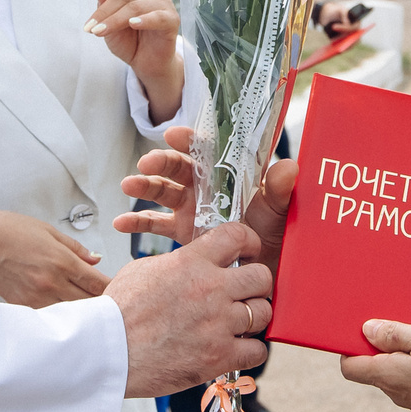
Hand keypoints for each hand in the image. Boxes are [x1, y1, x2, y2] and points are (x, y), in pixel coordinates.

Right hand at [0, 208, 108, 306]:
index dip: (116, 288)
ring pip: (72, 314)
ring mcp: (36, 298)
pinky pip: (51, 315)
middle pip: (90, 303)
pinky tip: (69, 313)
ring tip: (95, 311)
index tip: (124, 289)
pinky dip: (63, 315)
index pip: (99, 283)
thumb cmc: (11, 231)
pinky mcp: (23, 306)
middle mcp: (51, 283)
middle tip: (116, 304)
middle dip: (105, 304)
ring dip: (85, 313)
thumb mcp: (49, 232)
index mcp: (61, 262)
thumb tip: (96, 260)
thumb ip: (76, 249)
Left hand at [84, 0, 183, 110]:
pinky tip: (133, 23)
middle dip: (104, 13)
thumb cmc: (129, 41)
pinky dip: (144, 20)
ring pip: (135, 7)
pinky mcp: (172, 19)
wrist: (147, 64)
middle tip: (90, 28)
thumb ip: (105, 9)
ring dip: (115, 20)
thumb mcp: (110, 26)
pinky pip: (157, 17)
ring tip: (100, 32)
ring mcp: (163, 3)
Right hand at [105, 222, 273, 398]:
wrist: (105, 350)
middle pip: (262, 276)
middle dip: (257, 284)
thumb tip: (192, 262)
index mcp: (191, 262)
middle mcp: (210, 289)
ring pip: (263, 313)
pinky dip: (251, 351)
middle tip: (246, 292)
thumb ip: (177, 263)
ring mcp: (218, 323)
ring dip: (253, 318)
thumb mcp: (143, 270)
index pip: (237, 235)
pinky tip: (237, 349)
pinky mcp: (219, 356)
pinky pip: (258, 351)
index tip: (248, 252)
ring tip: (238, 323)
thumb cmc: (117, 313)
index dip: (248, 241)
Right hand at [116, 126, 297, 269]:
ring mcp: (192, 210)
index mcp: (229, 178)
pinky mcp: (182, 233)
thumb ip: (280, 193)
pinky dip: (138, 222)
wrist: (264, 276)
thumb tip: (289, 166)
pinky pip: (156, 224)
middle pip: (180, 169)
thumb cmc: (274, 239)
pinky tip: (121, 223)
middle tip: (146, 164)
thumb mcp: (278, 216)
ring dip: (144, 186)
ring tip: (128, 185)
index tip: (173, 135)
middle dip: (161, 163)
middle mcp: (208, 190)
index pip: (208, 152)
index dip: (190, 141)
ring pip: (164, 192)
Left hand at [340, 321, 410, 411]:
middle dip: (380, 347)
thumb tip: (366, 330)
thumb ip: (393, 334)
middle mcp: (394, 392)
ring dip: (402, 355)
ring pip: (394, 373)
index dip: (350, 347)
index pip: (350, 367)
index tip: (365, 329)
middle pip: (372, 369)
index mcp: (387, 376)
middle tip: (401, 326)